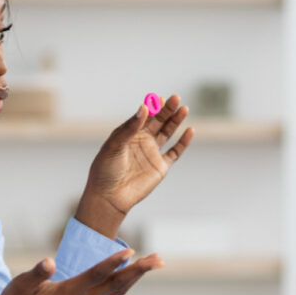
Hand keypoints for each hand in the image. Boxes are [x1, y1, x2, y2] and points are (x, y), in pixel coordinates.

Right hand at [0, 249, 162, 294]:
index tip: (129, 251)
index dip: (111, 263)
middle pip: (115, 285)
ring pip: (118, 289)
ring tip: (156, 260)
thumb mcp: (18, 287)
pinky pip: (113, 292)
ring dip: (138, 275)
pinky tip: (136, 270)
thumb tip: (49, 261)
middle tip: (159, 258)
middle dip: (138, 271)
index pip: (93, 276)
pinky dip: (128, 280)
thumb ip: (34, 274)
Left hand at [76, 95, 192, 237]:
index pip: (144, 116)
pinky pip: (175, 152)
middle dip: (167, 109)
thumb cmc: (105, 170)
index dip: (152, 107)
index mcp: (128, 133)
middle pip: (158, 121)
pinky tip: (190, 130)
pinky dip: (183, 142)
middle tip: (176, 98)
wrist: (109, 197)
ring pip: (167, 133)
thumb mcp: (114, 145)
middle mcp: (141, 141)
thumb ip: (129, 128)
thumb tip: (144, 108)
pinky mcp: (160, 167)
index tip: (159, 98)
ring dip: (176, 121)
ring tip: (184, 108)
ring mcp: (152, 153)